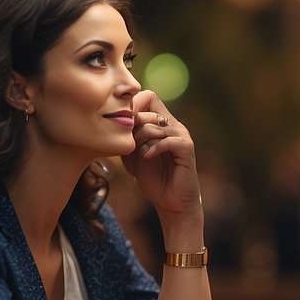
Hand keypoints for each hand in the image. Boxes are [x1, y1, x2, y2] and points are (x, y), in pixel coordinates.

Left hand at [122, 91, 202, 219]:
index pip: (149, 96)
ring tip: (139, 153)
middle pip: (150, 107)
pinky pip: (167, 140)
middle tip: (128, 142)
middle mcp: (174, 125)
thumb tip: (113, 122)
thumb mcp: (133, 156)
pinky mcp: (187, 149)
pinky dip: (153, 148)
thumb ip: (126, 138)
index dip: (133, 104)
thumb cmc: (153, 179)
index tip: (121, 122)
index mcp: (162, 123)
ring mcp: (182, 136)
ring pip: (156, 124)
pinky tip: (147, 157)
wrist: (172, 202)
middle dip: (133, 124)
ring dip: (141, 139)